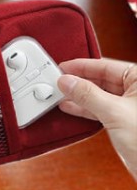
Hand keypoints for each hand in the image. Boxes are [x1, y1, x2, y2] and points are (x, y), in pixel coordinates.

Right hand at [58, 58, 136, 179]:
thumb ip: (87, 94)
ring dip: (79, 96)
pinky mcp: (126, 123)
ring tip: (60, 94)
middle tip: (59, 82)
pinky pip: (101, 109)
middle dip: (78, 82)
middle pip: (101, 80)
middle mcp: (136, 92)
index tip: (63, 68)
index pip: (105, 66)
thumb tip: (67, 81)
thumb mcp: (114, 113)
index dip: (81, 67)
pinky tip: (71, 107)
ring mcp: (131, 108)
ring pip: (100, 95)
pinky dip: (86, 108)